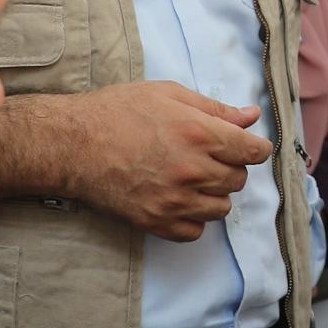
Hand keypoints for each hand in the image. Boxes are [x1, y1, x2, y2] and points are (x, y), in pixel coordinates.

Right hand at [54, 82, 272, 240]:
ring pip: (221, 208)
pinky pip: (195, 232)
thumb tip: (251, 116)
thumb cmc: (117, 112)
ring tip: (192, 178)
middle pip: (239, 180)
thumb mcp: (168, 95)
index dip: (254, 148)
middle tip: (208, 157)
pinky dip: (193, 218)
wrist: (73, 144)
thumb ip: (214, 108)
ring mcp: (174, 200)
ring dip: (214, 194)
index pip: (253, 151)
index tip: (247, 147)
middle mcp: (192, 169)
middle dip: (230, 167)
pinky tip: (179, 199)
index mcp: (199, 133)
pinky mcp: (156, 221)